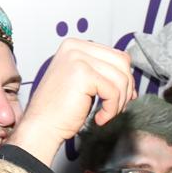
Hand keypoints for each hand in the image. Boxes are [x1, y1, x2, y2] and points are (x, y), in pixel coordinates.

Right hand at [9, 39, 134, 160]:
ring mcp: (77, 58)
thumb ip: (102, 73)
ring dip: (119, 102)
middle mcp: (75, 47)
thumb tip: (130, 77)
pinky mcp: (82, 73)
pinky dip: (111, 109)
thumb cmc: (61, 110)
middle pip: (122, 63)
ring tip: (105, 114)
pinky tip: (99, 118)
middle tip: (116, 107)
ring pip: (121, 78)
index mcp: (75, 46)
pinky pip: (113, 91)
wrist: (42, 126)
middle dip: (125, 88)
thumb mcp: (84, 83)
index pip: (117, 55)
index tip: (122, 98)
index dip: (125, 79)